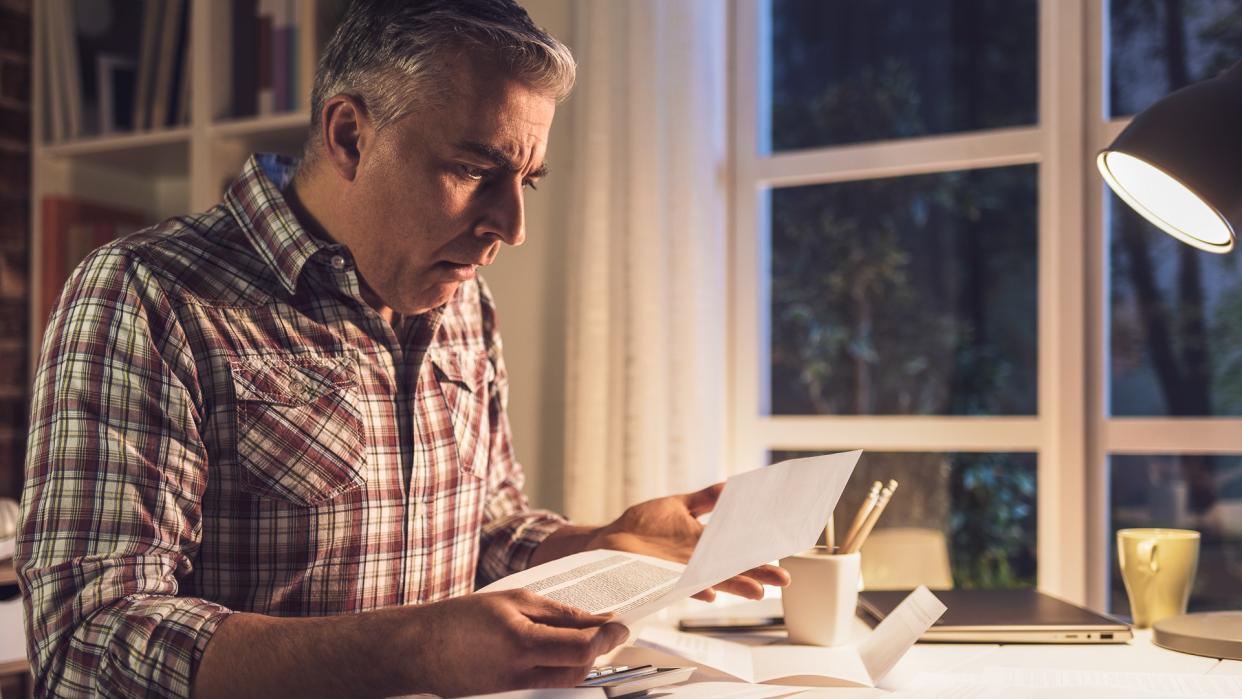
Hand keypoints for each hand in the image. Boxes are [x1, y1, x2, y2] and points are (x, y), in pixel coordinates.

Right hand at [403, 589, 628, 696]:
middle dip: (600, 649)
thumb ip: (556, 612)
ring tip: (585, 635)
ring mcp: (515, 685)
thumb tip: (592, 619)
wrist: (418, 649)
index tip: (621, 624)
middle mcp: (522, 670)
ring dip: (583, 658)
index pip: (582, 645)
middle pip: (580, 668)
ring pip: (566, 678)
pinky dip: (561, 664)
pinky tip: (558, 647)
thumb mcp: (511, 600)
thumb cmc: (458, 619)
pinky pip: (547, 681)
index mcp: (522, 641)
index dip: (608, 635)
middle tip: (609, 629)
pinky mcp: (509, 691)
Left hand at [589, 484, 790, 601]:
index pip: (735, 548)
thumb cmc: (640, 525)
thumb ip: (703, 499)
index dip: (758, 552)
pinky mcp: (660, 577)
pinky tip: (710, 595)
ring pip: (713, 579)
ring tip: (756, 592)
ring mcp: (679, 570)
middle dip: (757, 573)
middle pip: (731, 567)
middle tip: (783, 580)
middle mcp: (695, 560)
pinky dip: (694, 589)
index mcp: (701, 542)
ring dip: (734, 585)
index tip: (779, 550)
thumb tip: (729, 486)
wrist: (608, 540)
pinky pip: (680, 585)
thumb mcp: (677, 506)